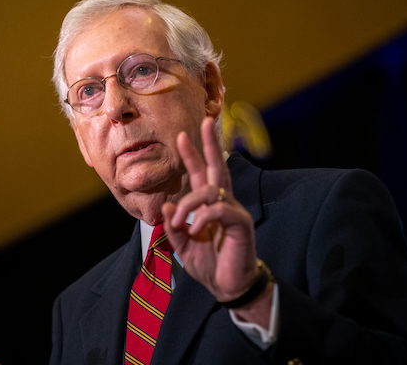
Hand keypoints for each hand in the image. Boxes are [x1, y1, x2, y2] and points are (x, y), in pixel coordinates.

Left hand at [161, 117, 259, 301]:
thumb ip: (174, 227)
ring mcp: (233, 211)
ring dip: (189, 203)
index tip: (181, 136)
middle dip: (211, 144)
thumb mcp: (183, 246)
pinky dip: (203, 217)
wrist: (228, 286)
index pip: (201, 174)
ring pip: (210, 190)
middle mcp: (223, 203)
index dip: (193, 155)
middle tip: (206, 121)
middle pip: (217, 167)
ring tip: (182, 222)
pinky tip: (196, 230)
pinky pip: (219, 209)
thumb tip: (166, 206)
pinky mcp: (240, 223)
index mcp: (209, 206)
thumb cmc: (209, 264)